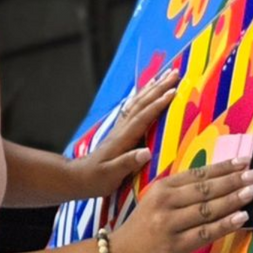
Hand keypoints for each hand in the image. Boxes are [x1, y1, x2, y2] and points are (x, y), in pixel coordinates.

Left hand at [74, 70, 181, 197]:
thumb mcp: (111, 175)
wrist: (78, 178)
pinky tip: (148, 91)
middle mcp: (122, 129)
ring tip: (165, 75)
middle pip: (142, 103)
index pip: (143, 117)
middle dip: (159, 87)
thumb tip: (147, 152)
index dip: (158, 104)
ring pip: (138, 103)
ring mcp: (120, 128)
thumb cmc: (95, 179)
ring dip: (152, 88)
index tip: (174, 92)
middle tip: (175, 73)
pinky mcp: (120, 131)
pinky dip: (142, 97)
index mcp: (123, 139)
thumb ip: (127, 163)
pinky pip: (134, 108)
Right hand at [108, 157, 252, 252]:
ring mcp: (170, 224)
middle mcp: (166, 202)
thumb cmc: (144, 230)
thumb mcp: (157, 203)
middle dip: (233, 180)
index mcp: (163, 188)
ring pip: (207, 208)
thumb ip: (183, 194)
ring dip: (233, 199)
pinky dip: (225, 224)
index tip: (244, 161)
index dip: (223, 167)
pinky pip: (205, 232)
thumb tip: (221, 185)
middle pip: (205, 188)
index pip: (198, 174)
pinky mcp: (175, 245)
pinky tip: (242, 217)